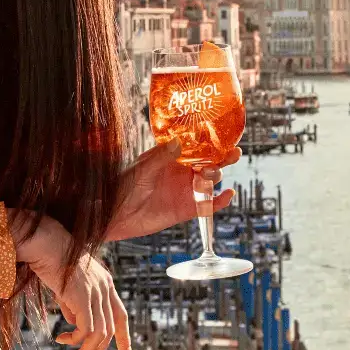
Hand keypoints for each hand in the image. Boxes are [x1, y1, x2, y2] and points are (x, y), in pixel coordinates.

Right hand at [14, 215, 129, 349]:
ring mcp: (96, 292)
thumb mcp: (69, 285)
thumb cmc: (53, 259)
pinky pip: (85, 330)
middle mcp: (105, 288)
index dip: (125, 337)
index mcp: (105, 283)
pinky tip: (61, 339)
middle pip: (109, 330)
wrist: (46, 242)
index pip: (121, 315)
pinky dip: (75, 341)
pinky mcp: (84, 298)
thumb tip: (74, 324)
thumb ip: (75, 303)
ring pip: (99, 335)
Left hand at [105, 140, 239, 241]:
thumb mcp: (143, 168)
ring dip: (217, 176)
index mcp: (171, 157)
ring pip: (210, 181)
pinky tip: (228, 195)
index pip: (195, 147)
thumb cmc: (124, 185)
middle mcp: (181, 172)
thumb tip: (178, 142)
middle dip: (222, 157)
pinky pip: (207, 205)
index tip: (223, 136)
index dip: (210, 142)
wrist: (117, 213)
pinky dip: (219, 201)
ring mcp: (185, 190)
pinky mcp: (186, 209)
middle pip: (208, 162)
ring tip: (212, 173)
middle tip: (233, 153)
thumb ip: (161, 157)